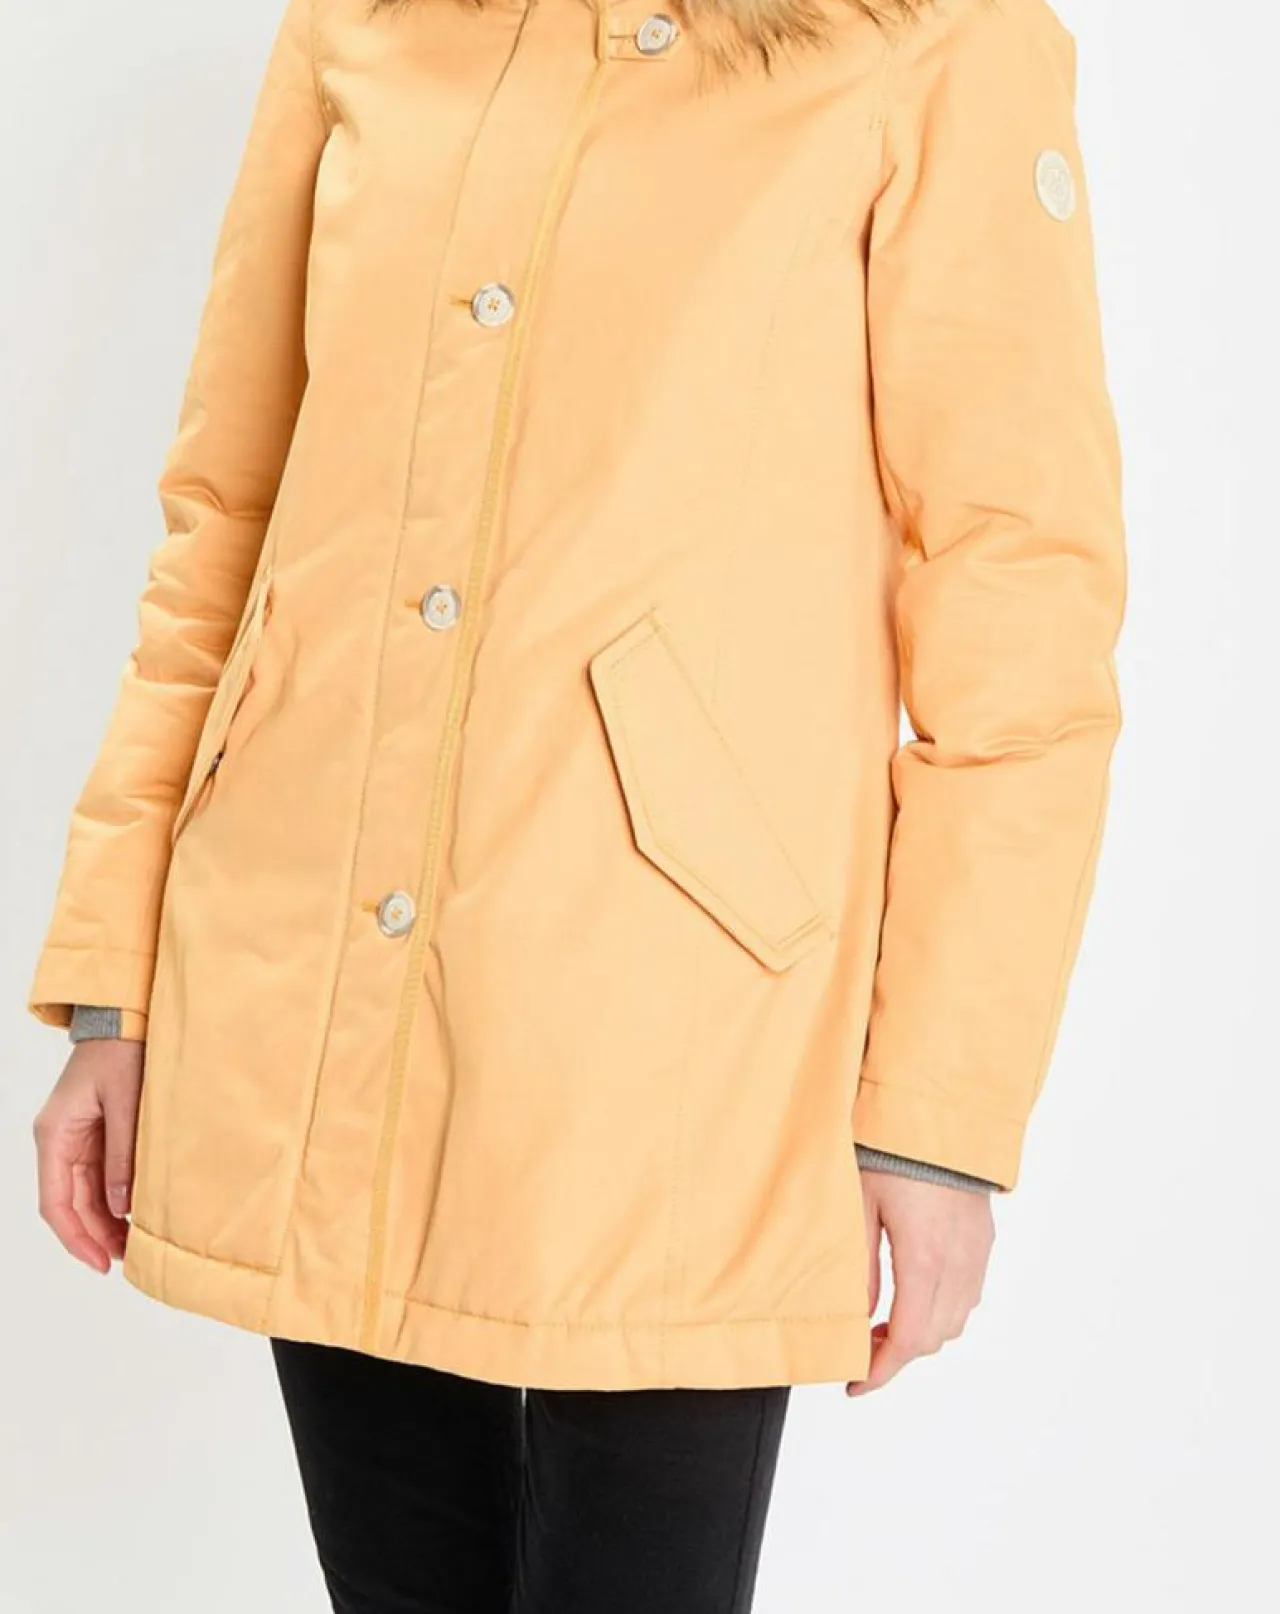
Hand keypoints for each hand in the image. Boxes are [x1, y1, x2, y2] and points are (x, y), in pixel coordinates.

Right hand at [33, 1039, 143, 1272]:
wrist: (124, 1017)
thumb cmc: (122, 1050)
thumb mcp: (127, 1103)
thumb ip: (123, 1155)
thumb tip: (120, 1208)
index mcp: (55, 1135)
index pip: (56, 1202)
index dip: (76, 1238)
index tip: (101, 1263)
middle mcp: (58, 1141)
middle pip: (69, 1204)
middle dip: (95, 1236)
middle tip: (127, 1261)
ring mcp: (73, 1138)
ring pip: (82, 1195)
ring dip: (103, 1222)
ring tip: (132, 1246)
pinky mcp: (92, 1133)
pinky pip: (95, 1177)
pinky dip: (110, 1200)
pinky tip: (132, 1216)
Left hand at [847, 1169, 995, 1396]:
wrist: (941, 1113)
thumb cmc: (894, 1151)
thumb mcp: (860, 1205)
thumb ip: (861, 1265)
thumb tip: (857, 1315)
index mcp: (924, 1259)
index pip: (907, 1338)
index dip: (881, 1370)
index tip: (856, 1383)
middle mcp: (958, 1263)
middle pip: (933, 1337)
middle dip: (897, 1354)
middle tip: (862, 1348)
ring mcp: (975, 1252)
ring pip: (955, 1320)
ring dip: (922, 1333)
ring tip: (885, 1322)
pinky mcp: (983, 1239)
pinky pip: (968, 1293)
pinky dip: (941, 1309)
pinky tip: (914, 1294)